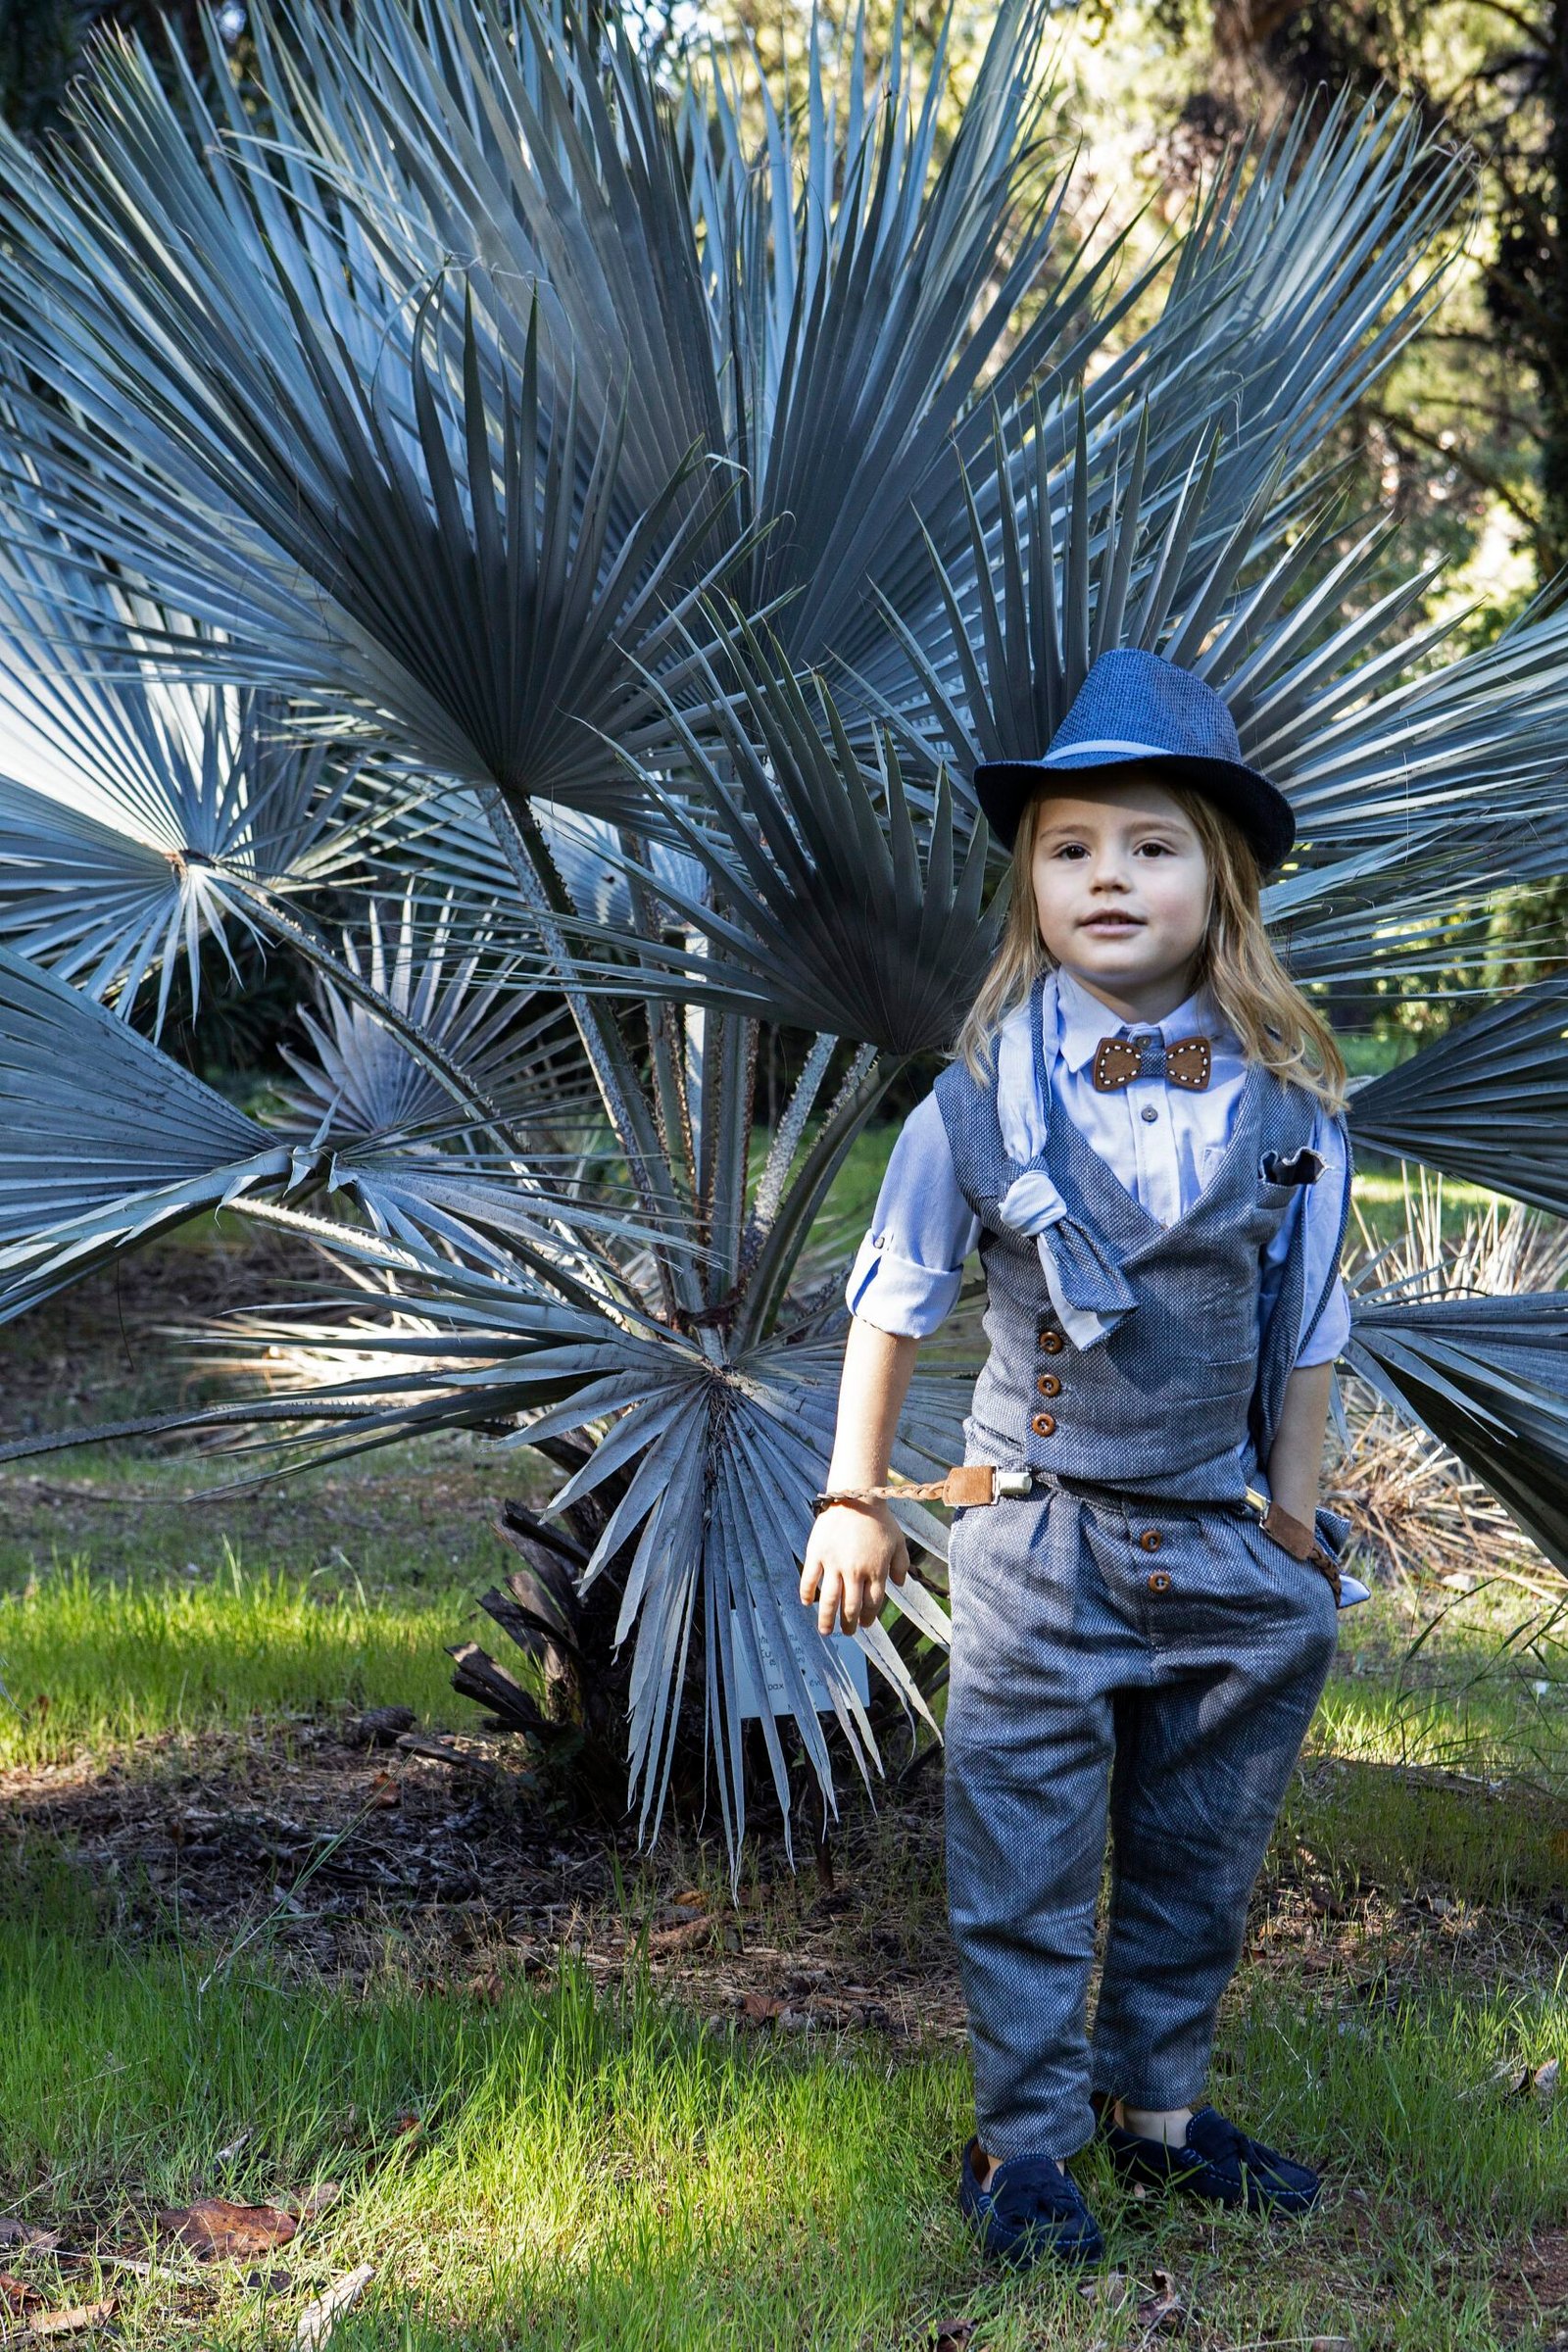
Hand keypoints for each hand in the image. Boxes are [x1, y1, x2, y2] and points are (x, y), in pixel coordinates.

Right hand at [799, 1501, 908, 1636]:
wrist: (856, 1496)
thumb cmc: (879, 1519)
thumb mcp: (898, 1541)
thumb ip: (901, 1565)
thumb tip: (899, 1584)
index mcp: (876, 1571)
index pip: (872, 1604)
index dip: (868, 1617)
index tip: (865, 1624)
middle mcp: (855, 1572)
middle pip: (851, 1607)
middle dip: (849, 1625)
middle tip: (847, 1632)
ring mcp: (834, 1563)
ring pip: (829, 1600)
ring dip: (827, 1620)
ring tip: (825, 1631)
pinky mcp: (817, 1553)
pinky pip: (809, 1579)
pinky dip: (807, 1594)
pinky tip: (807, 1603)